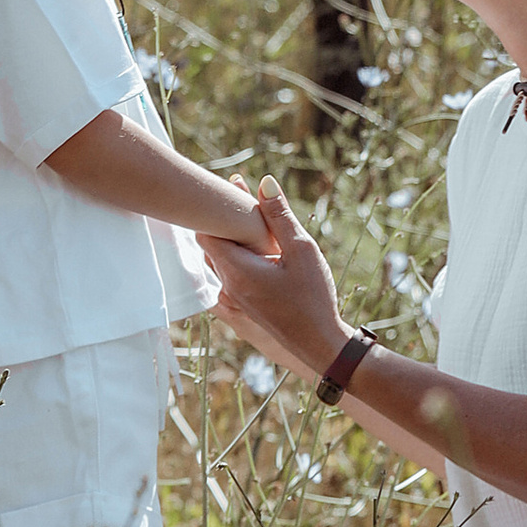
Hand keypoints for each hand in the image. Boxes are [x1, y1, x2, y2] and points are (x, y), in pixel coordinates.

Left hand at [202, 178, 345, 377]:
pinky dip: (234, 259)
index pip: (206, 230)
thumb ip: (279, 216)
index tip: (233, 191)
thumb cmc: (314, 298)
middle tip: (243, 199)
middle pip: (211, 244)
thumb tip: (263, 182)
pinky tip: (254, 253)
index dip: (216, 208)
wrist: (320, 344)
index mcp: (236, 270)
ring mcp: (232, 299)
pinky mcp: (241, 309)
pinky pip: (226, 277)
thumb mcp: (301, 250)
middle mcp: (227, 285)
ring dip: (231, 240)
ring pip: (219, 260)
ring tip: (251, 223)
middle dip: (224, 221)